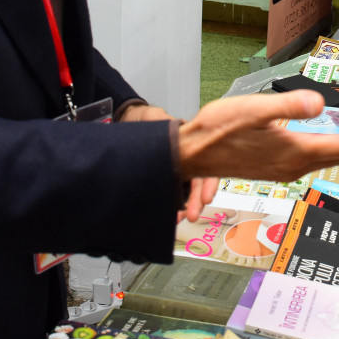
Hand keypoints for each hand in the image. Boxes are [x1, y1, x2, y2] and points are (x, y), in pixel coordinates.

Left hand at [117, 105, 217, 220]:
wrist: (131, 121)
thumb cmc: (147, 119)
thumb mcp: (157, 117)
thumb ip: (165, 124)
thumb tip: (170, 131)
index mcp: (191, 146)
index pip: (206, 166)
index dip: (208, 183)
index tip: (206, 198)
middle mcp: (188, 161)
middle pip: (197, 183)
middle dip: (197, 202)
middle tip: (193, 216)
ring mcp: (176, 172)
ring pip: (186, 192)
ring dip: (185, 208)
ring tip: (178, 220)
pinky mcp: (163, 180)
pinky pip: (171, 195)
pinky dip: (172, 207)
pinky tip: (170, 216)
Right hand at [177, 90, 338, 183]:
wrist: (190, 153)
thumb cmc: (218, 129)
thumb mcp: (253, 110)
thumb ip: (287, 107)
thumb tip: (319, 103)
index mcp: (292, 151)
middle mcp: (291, 165)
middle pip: (337, 157)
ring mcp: (282, 169)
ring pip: (324, 160)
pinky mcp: (272, 168)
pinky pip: (311, 161)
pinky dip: (328, 155)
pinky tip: (328, 150)